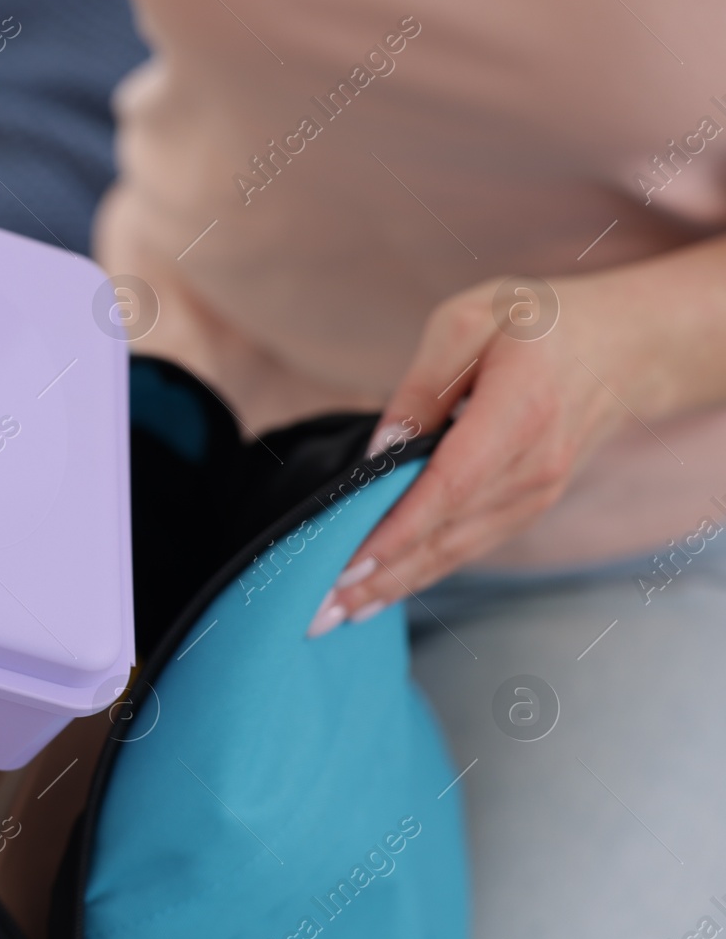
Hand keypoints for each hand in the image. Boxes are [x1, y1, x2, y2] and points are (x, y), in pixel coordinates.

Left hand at [311, 273, 635, 634]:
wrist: (624, 348)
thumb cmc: (537, 323)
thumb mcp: (470, 321)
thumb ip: (419, 388)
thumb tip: (376, 453)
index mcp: (521, 411)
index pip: (449, 486)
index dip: (396, 530)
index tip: (345, 564)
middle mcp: (534, 467)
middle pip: (446, 534)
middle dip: (377, 578)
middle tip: (315, 614)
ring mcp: (536, 496)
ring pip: (454, 552)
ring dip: (391, 587)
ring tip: (330, 617)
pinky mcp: (527, 509)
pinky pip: (467, 548)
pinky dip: (419, 574)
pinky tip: (375, 594)